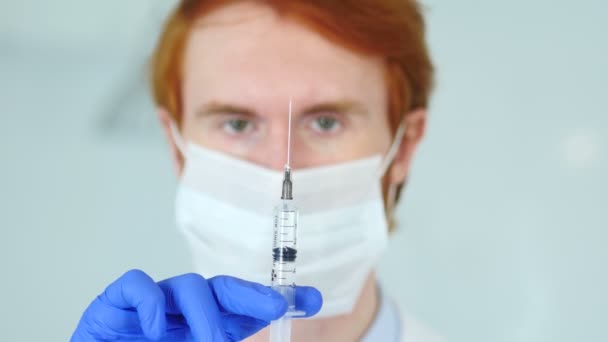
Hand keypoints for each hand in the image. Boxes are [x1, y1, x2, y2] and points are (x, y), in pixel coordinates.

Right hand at [71, 269, 321, 340]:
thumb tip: (246, 341)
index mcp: (201, 329)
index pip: (241, 310)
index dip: (273, 302)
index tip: (311, 299)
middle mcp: (181, 312)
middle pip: (221, 289)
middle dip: (251, 295)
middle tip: (277, 306)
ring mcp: (150, 305)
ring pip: (187, 285)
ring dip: (205, 313)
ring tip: (212, 341)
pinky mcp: (114, 302)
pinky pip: (137, 284)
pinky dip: (149, 301)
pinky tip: (157, 328)